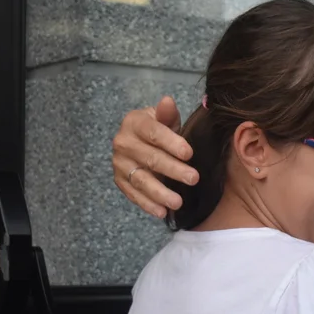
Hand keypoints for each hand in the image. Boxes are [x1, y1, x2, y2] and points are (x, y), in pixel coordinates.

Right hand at [111, 96, 195, 217]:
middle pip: (150, 158)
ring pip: (141, 179)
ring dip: (160, 193)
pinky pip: (133, 194)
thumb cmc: (159, 130)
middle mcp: (123, 142)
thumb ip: (167, 114)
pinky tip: (162, 212)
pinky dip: (147, 204)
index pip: (154, 133)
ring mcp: (120, 163)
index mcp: (135, 123)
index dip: (171, 143)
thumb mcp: (166, 120)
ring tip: (178, 202)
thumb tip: (167, 101)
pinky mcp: (120, 180)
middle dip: (173, 170)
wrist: (140, 141)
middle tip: (193, 179)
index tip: (189, 154)